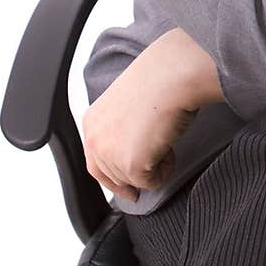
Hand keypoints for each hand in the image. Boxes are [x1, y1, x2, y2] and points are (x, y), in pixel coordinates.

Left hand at [82, 30, 221, 201]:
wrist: (172, 76)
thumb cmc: (159, 81)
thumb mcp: (127, 106)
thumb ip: (120, 129)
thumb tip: (132, 150)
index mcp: (92, 122)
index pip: (96, 163)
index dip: (115, 178)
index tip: (130, 189)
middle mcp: (95, 139)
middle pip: (114, 177)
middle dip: (137, 173)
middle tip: (157, 158)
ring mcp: (110, 154)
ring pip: (134, 181)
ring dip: (154, 166)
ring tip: (164, 138)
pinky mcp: (131, 165)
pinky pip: (151, 183)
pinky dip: (165, 170)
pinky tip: (169, 146)